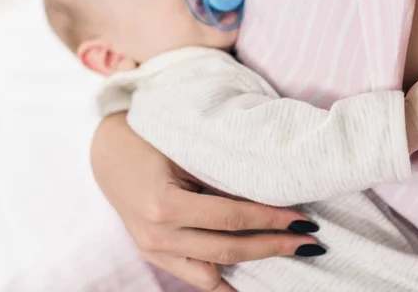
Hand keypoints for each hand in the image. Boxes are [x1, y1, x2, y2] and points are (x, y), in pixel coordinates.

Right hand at [91, 113, 320, 291]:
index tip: (304, 219)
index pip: (232, 219)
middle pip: (228, 250)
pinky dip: (223, 280)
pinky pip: (193, 278)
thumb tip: (270, 194)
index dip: (272, 220)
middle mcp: (157, 235)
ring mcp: (152, 250)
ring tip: (286, 256)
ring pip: (212, 273)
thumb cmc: (150, 139)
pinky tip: (250, 281)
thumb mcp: (185, 152)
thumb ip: (220, 177)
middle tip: (310, 242)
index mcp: (164, 205)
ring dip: (253, 267)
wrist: (107, 150)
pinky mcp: (153, 255)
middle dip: (274, 247)